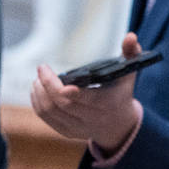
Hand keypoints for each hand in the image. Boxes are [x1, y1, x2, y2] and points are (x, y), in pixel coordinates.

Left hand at [28, 32, 142, 153]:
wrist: (120, 125)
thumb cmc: (121, 92)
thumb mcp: (129, 73)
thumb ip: (131, 53)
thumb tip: (130, 36)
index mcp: (108, 103)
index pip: (88, 100)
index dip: (71, 93)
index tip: (60, 83)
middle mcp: (94, 118)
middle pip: (63, 104)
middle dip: (48, 85)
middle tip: (42, 69)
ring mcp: (79, 127)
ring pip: (51, 111)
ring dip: (40, 93)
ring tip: (38, 79)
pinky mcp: (67, 132)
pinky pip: (46, 117)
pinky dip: (38, 103)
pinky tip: (37, 90)